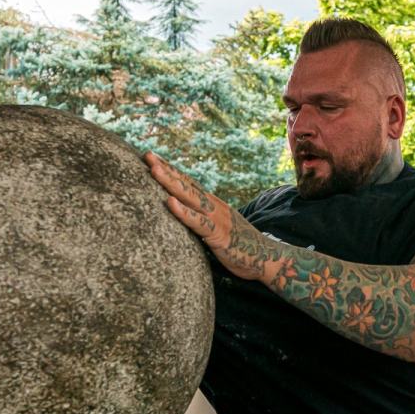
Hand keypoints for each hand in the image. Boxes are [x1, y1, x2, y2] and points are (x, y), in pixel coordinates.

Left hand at [146, 152, 279, 282]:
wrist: (267, 258)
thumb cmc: (241, 247)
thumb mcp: (219, 230)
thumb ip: (204, 223)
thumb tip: (186, 222)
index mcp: (213, 205)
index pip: (188, 184)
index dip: (171, 170)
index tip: (152, 158)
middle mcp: (214, 206)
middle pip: (186, 184)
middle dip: (166, 169)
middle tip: (147, 154)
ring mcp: (216, 218)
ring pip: (190, 197)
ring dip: (171, 183)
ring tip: (154, 169)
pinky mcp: (218, 234)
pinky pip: (198, 222)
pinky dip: (183, 212)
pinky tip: (170, 202)